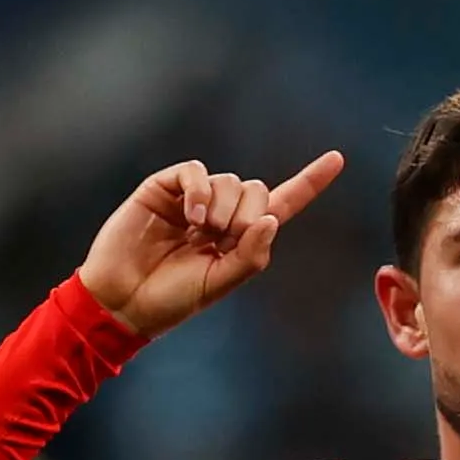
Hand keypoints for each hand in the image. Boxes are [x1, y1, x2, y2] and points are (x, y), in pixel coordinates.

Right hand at [77, 150, 346, 339]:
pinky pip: (195, 171)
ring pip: (229, 180)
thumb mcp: (219, 284)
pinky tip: (193, 215)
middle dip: (249, 213)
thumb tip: (272, 219)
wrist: (122, 300)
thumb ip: (251, 255)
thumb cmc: (170, 300)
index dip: (310, 181)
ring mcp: (193, 198)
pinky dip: (200, 190)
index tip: (337, 158)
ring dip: (223, 207)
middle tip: (224, 238)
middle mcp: (220, 212)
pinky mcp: (165, 188)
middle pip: (257, 189)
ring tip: (201, 232)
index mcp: (240, 237)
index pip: (283, 202)